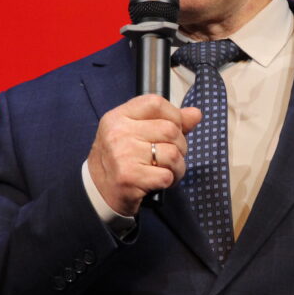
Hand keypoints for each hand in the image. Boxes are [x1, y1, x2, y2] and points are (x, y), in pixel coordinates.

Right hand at [87, 94, 201, 215]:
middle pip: (170, 130)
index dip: (174, 115)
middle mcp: (118, 133)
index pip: (156, 103)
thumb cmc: (122, 158)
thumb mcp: (136, 132)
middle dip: (180, 146)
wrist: (97, 191)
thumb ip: (167, 121)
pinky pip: (166, 175)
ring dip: (177, 166)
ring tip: (166, 170)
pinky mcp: (129, 178)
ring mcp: (123, 155)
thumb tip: (196, 114)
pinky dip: (169, 181)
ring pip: (173, 154)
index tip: (173, 130)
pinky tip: (158, 182)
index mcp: (119, 117)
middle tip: (170, 156)